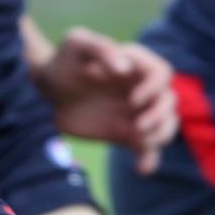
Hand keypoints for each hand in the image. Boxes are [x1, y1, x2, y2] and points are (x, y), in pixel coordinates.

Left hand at [29, 27, 177, 172]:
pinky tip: (141, 169)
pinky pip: (147, 149)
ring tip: (139, 142)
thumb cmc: (61, 63)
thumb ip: (100, 48)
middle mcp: (140, 88)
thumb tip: (123, 69)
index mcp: (134, 64)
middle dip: (160, 115)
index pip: (162, 72)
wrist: (45, 93)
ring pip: (166, 124)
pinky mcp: (125, 134)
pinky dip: (149, 160)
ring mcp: (134, 112)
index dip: (154, 87)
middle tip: (137, 126)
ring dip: (160, 135)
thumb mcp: (76, 44)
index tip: (133, 100)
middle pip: (169, 101)